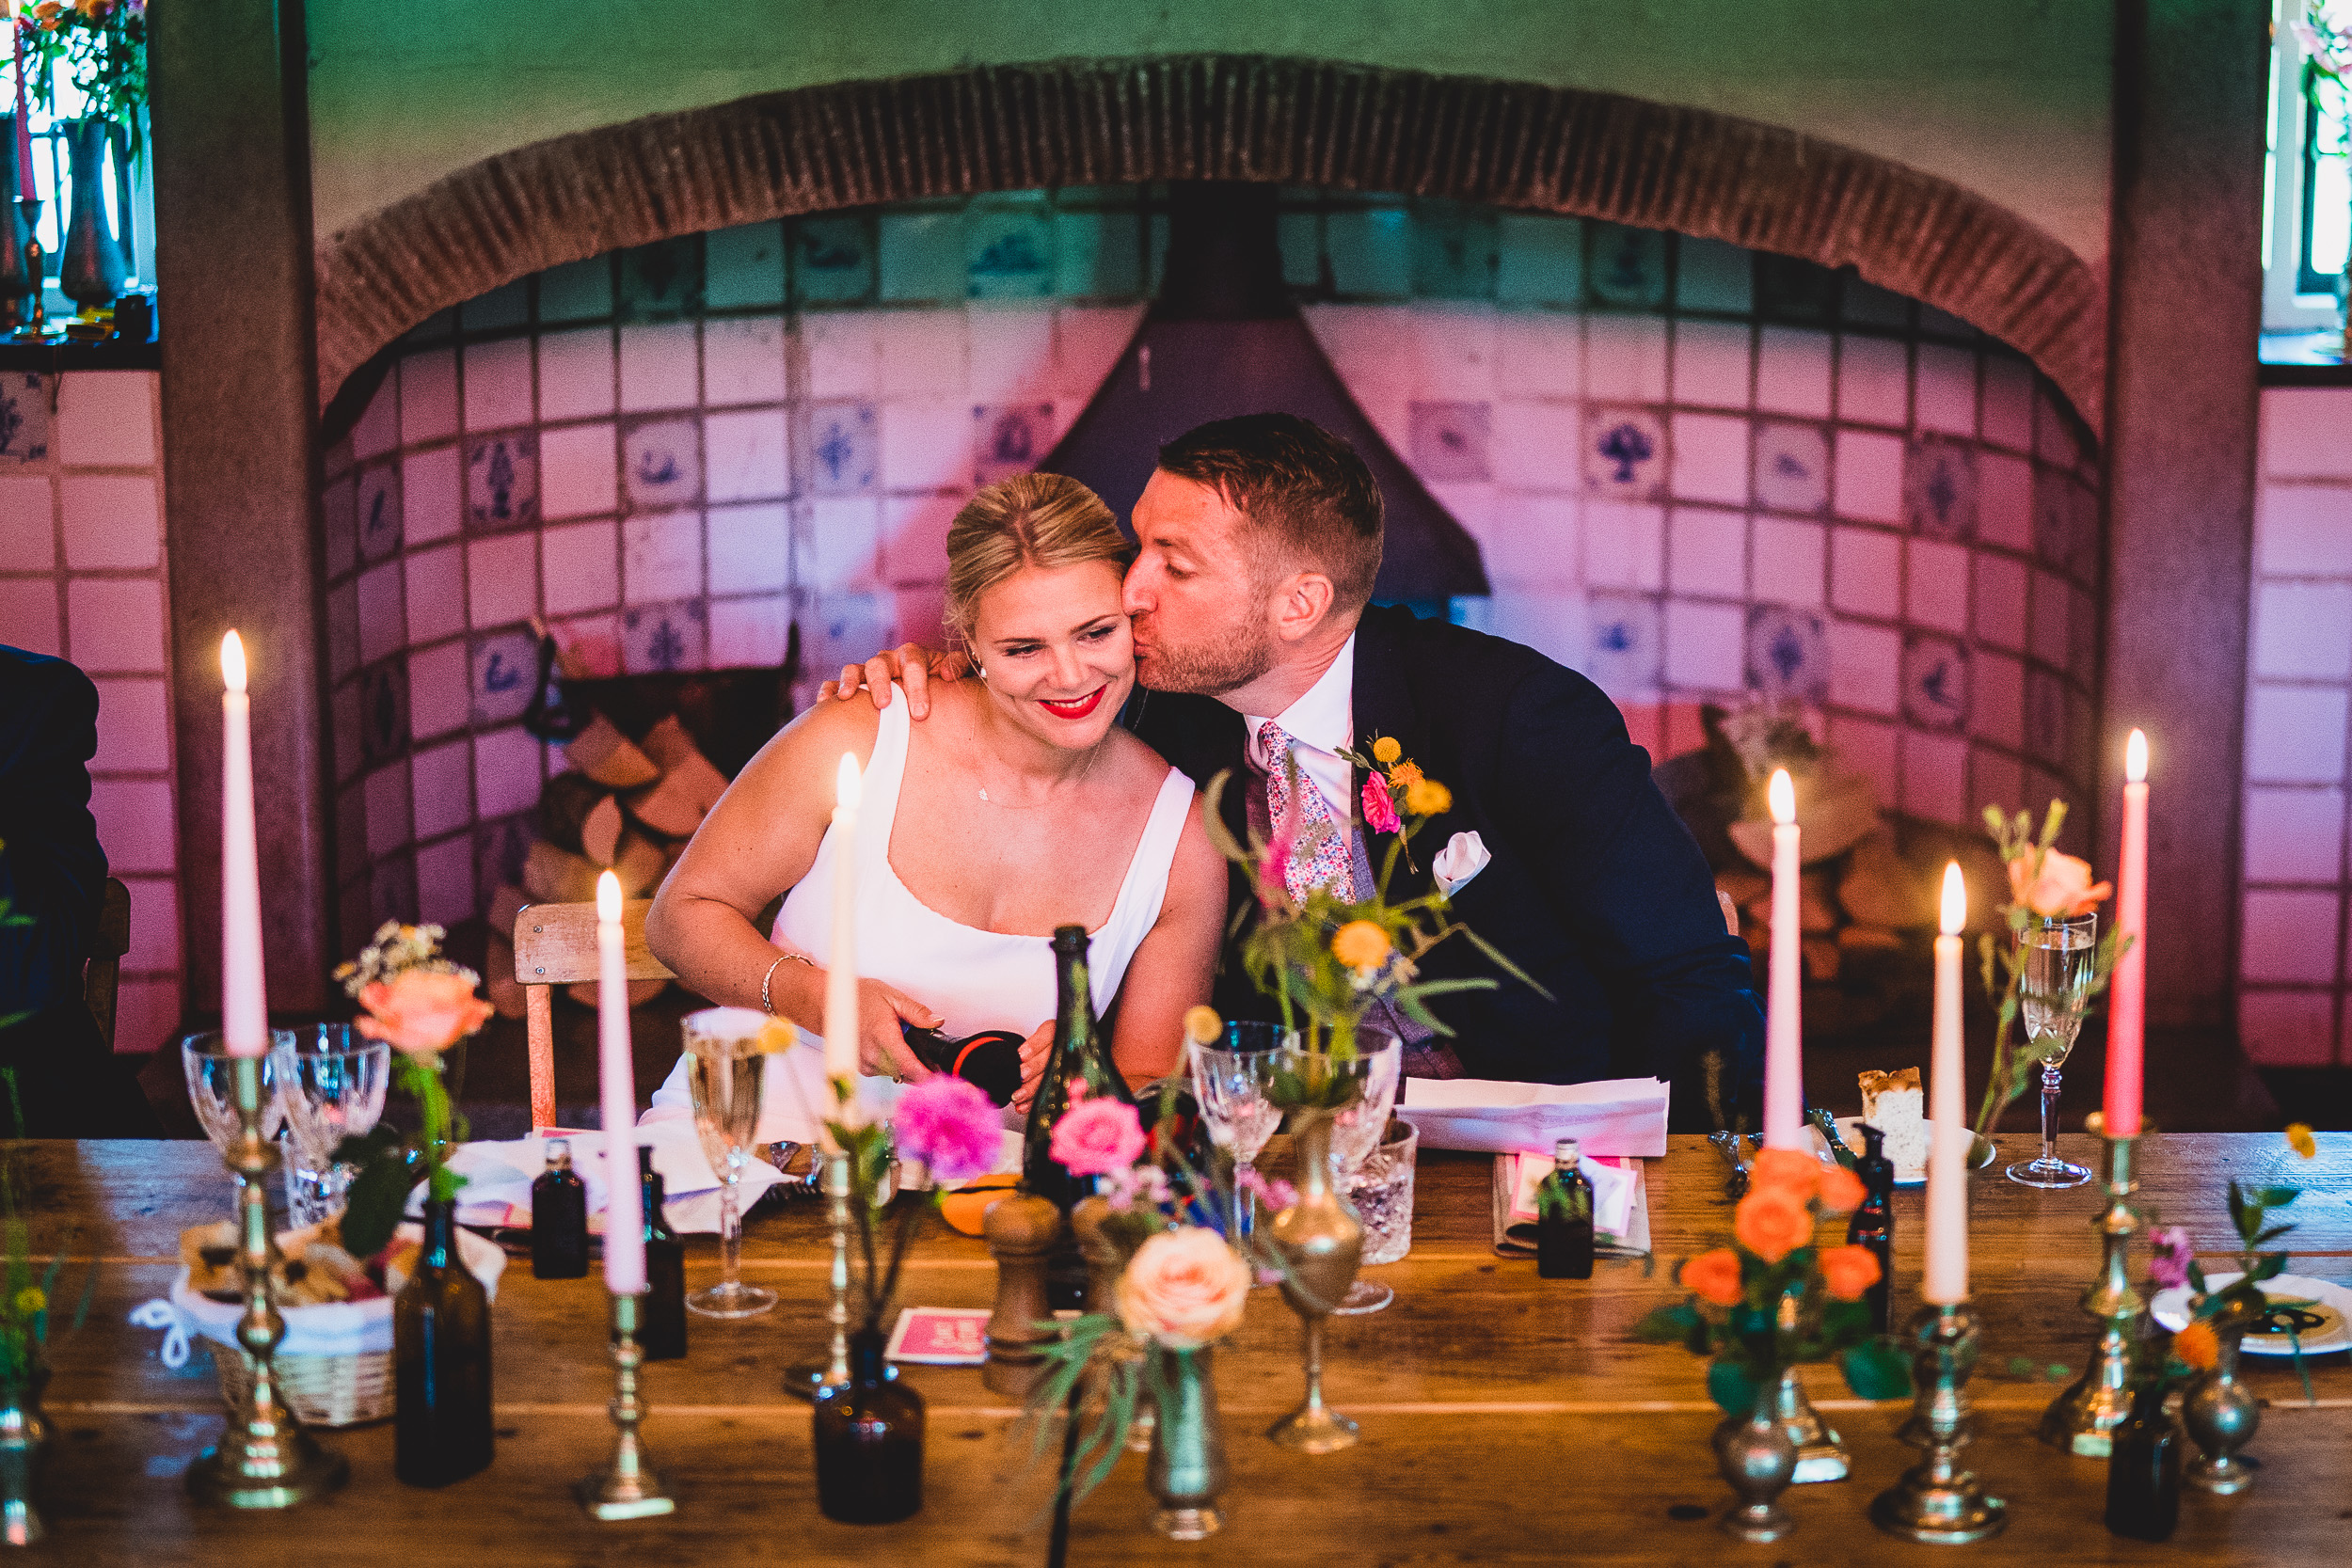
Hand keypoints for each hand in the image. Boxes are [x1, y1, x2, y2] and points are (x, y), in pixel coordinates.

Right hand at [819, 643, 971, 717]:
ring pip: (855, 669)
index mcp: (914, 656)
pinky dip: (829, 689)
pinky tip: (825, 703)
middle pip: (880, 664)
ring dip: (851, 681)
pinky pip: (835, 683)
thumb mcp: (956, 674)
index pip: (913, 663)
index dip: (917, 686)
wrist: (929, 691)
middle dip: (882, 684)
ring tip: (848, 698)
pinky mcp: (853, 685)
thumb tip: (948, 674)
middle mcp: (889, 660)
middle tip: (885, 705)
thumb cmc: (943, 685)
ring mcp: (869, 672)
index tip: (920, 713)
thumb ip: (958, 667)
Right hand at [857, 980, 943, 1081]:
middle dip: (922, 1067)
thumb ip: (916, 1012)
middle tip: (927, 1051)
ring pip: (899, 1075)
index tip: (940, 1075)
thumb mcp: (892, 997)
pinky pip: (888, 1072)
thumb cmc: (860, 998)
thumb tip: (937, 1022)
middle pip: (908, 1074)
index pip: (909, 1066)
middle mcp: (873, 1055)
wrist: (831, 1005)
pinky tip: (892, 1047)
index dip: (928, 1075)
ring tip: (904, 1042)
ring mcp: (867, 1064)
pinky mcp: (864, 1069)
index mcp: (883, 1036)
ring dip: (908, 1064)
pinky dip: (895, 1063)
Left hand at [1008, 1018, 1056, 1113]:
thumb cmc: (1036, 1047)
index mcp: (1054, 1031)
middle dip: (1033, 1068)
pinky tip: (1023, 1106)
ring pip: (1050, 1078)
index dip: (1034, 1045)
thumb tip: (1011, 1059)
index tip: (1020, 1055)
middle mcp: (1061, 1048)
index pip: (1048, 1034)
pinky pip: (1049, 1094)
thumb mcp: (1033, 1039)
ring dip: (1032, 1089)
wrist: (1046, 1056)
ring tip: (1016, 1096)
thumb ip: (1027, 1046)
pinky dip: (1033, 1102)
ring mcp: (1063, 1067)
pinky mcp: (1060, 1084)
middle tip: (1020, 1075)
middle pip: (1050, 1058)